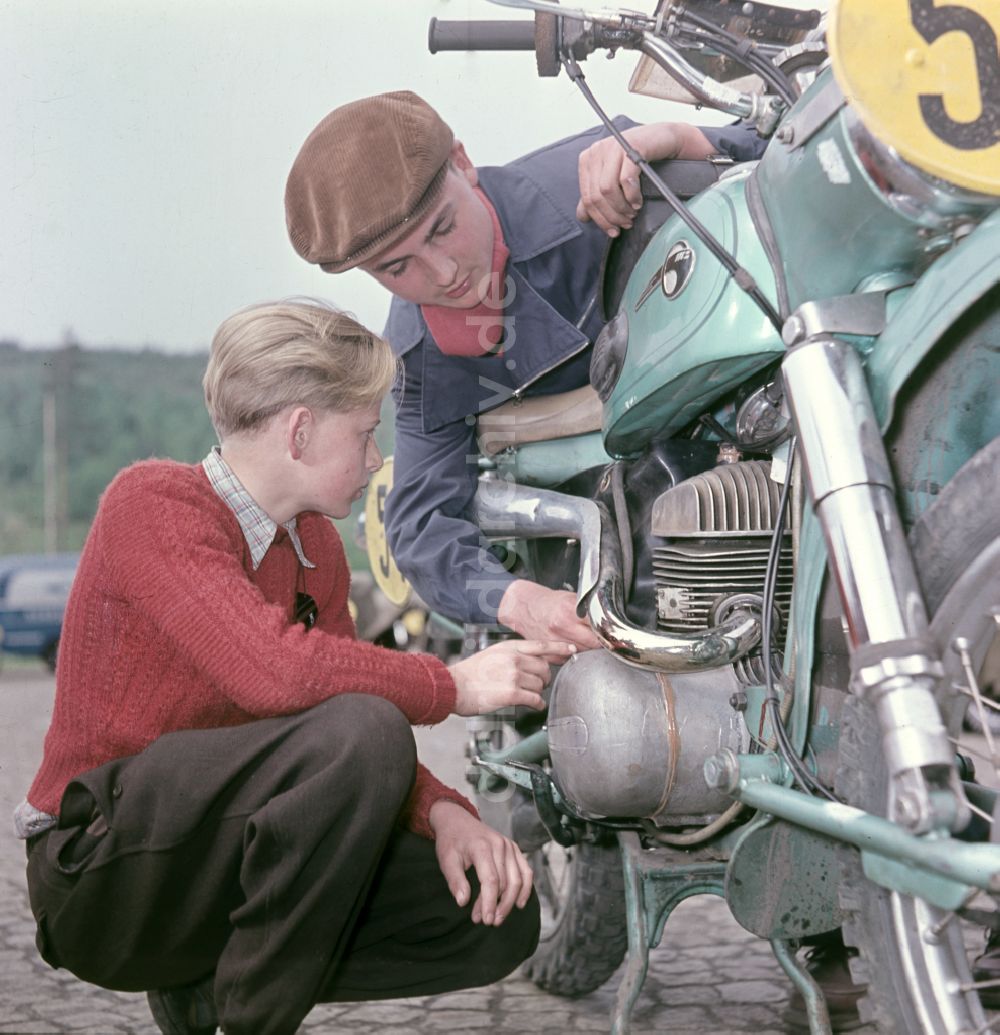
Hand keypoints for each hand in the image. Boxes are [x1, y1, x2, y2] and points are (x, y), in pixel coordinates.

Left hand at [429, 801, 533, 925]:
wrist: (457, 820)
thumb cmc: (451, 841)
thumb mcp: (446, 860)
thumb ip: (455, 880)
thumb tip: (463, 902)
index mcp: (482, 846)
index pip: (491, 880)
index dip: (489, 903)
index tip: (484, 920)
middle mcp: (500, 844)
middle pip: (505, 882)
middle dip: (497, 905)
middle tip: (487, 922)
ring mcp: (509, 845)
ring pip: (518, 879)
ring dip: (510, 901)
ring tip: (499, 918)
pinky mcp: (514, 848)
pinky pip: (526, 871)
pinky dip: (526, 888)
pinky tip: (519, 904)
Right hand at [448, 637, 574, 715]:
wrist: (453, 686)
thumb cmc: (470, 673)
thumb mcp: (493, 653)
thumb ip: (513, 654)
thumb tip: (531, 660)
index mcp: (509, 647)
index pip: (541, 645)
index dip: (559, 648)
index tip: (571, 650)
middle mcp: (513, 659)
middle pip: (545, 667)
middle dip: (545, 677)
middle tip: (539, 684)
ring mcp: (513, 675)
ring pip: (541, 684)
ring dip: (538, 691)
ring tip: (527, 694)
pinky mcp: (511, 693)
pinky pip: (535, 698)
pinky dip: (537, 703)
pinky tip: (533, 705)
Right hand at [498, 580, 601, 650]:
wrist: (524, 608)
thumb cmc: (548, 603)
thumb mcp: (571, 599)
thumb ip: (588, 611)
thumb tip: (607, 622)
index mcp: (569, 612)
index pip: (598, 628)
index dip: (608, 631)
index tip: (612, 633)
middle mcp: (561, 628)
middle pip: (594, 644)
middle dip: (601, 642)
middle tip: (602, 637)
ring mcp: (554, 643)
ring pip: (584, 654)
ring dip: (589, 650)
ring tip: (585, 639)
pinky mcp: (550, 655)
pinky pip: (571, 660)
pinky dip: (575, 655)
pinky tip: (572, 645)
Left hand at [576, 122, 715, 235]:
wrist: (664, 139)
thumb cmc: (638, 160)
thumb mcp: (613, 178)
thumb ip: (596, 196)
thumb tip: (583, 217)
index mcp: (588, 159)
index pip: (586, 197)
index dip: (600, 219)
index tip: (613, 230)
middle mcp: (597, 151)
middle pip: (596, 195)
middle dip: (612, 216)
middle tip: (625, 223)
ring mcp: (613, 147)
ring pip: (608, 189)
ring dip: (621, 207)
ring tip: (632, 213)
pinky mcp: (630, 146)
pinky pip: (626, 179)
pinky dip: (632, 195)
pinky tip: (638, 201)